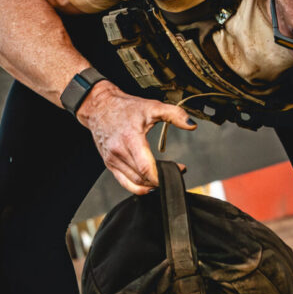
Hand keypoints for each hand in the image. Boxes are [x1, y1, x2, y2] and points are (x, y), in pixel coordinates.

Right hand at [77, 81, 194, 193]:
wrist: (100, 107)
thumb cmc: (125, 107)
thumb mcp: (152, 106)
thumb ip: (174, 114)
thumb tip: (192, 124)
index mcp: (130, 139)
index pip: (146, 168)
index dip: (161, 175)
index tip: (178, 170)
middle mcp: (119, 152)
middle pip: (142, 178)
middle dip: (161, 179)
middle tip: (175, 171)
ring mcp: (113, 160)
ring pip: (134, 183)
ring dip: (151, 184)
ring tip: (164, 175)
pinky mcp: (109, 164)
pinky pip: (125, 182)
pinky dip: (138, 187)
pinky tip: (149, 183)